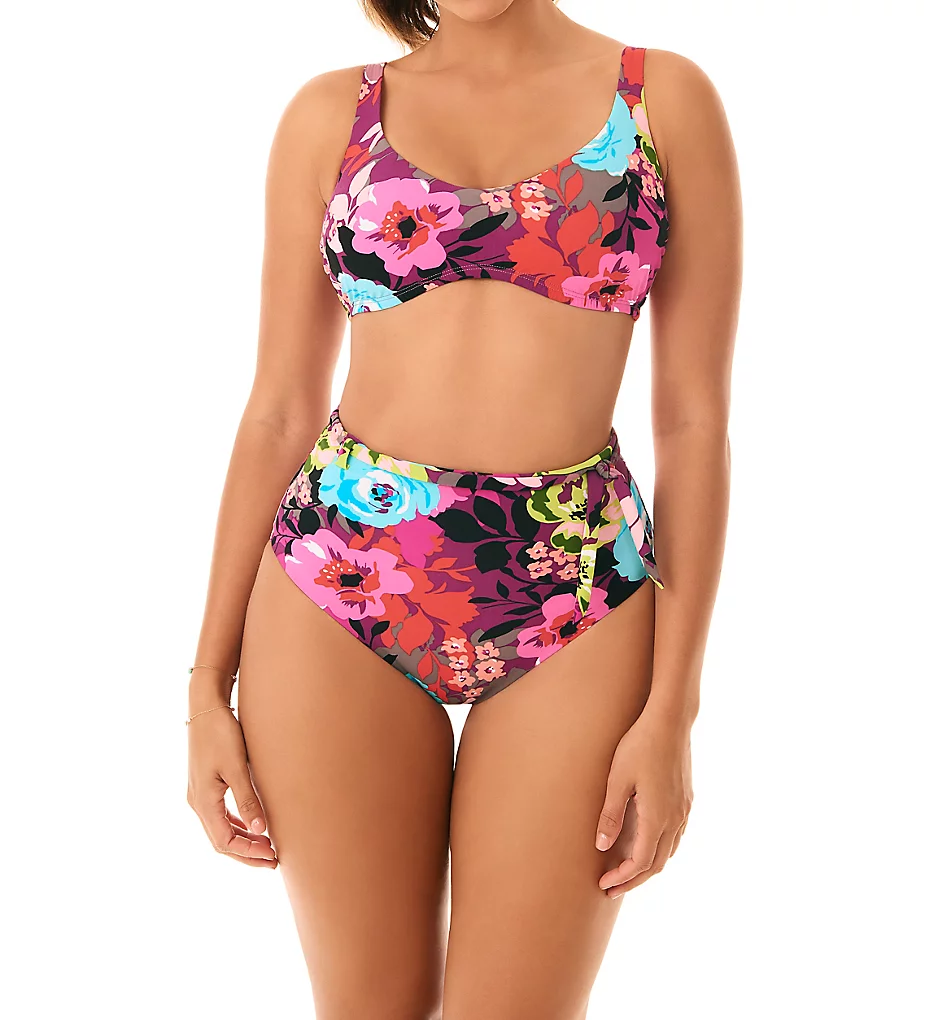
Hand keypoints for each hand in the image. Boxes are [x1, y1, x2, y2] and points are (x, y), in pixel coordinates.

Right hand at [187, 707, 278, 868]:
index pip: (224, 842)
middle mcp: (197, 802)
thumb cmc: (220, 733)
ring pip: (220, 829)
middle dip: (247, 852)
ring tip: (267, 846)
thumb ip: (247, 799)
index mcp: (202, 802)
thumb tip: (261, 831)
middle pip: (221, 840)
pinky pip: (220, 814)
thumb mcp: (236, 767)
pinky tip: (253, 824)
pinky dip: (237, 824)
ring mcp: (200, 793)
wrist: (205, 706)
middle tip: (274, 860)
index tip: (273, 856)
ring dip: (243, 840)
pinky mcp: (206, 784)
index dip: (248, 853)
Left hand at [594, 709, 692, 897]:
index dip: (622, 877)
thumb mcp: (618, 778)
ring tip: (627, 872)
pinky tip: (647, 845)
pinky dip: (660, 850)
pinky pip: (676, 837)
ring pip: (669, 852)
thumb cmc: (640, 744)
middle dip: (633, 879)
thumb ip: (611, 814)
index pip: (641, 862)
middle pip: (657, 864)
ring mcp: (684, 810)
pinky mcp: (686, 800)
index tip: (604, 884)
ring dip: (648, 866)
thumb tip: (601, 846)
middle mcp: (675, 819)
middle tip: (611, 888)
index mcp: (657, 817)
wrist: (671, 720)